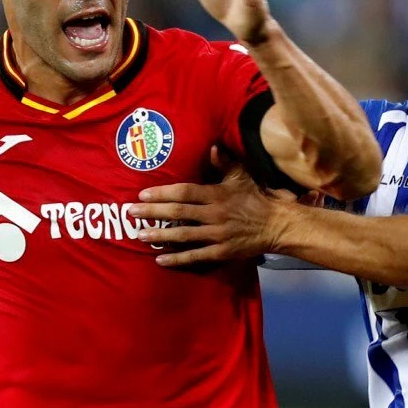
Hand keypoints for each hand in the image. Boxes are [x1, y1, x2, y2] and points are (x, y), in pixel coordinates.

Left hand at [132, 159, 298, 268]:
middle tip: (131, 212)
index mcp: (216, 194)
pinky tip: (160, 260)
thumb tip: (212, 147)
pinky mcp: (221, 252)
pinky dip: (177, 259)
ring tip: (139, 235)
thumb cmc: (256, 198)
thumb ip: (224, 162)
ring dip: (160, 235)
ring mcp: (217, 235)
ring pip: (183, 235)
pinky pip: (196, 256)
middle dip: (152, 212)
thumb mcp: (242, 176)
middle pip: (178, 213)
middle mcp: (215, 214)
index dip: (162, 193)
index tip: (142, 194)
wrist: (276, 225)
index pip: (184, 192)